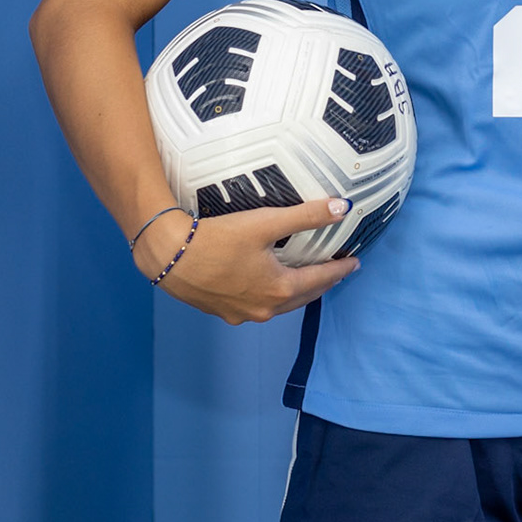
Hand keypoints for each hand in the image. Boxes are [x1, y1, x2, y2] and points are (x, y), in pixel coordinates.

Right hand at [132, 199, 359, 324]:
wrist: (167, 256)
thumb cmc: (217, 239)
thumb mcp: (265, 222)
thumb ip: (306, 216)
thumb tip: (342, 208)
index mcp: (279, 289)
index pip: (322, 279)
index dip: (340, 269)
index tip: (354, 263)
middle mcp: (264, 308)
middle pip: (304, 295)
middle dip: (322, 282)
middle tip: (336, 270)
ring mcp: (242, 314)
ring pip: (281, 303)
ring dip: (298, 291)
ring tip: (308, 277)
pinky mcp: (223, 312)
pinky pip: (259, 305)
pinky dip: (273, 295)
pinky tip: (269, 284)